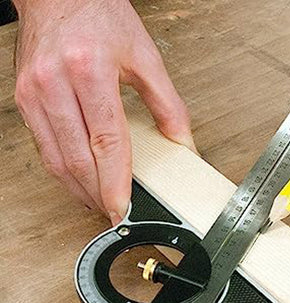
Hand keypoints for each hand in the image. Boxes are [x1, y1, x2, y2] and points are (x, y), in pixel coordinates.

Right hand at [13, 0, 194, 223]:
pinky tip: (80, 181)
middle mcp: (55, 83)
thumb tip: (183, 141)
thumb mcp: (144, 55)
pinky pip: (44, 148)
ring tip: (101, 204)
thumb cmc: (97, 14)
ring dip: (80, 189)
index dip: (116, 182)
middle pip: (79, 159)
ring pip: (56, 160)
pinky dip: (64, 172)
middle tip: (117, 214)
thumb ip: (168, 103)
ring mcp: (34, 92)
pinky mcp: (24, 99)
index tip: (124, 208)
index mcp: (90, 70)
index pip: (107, 142)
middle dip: (99, 195)